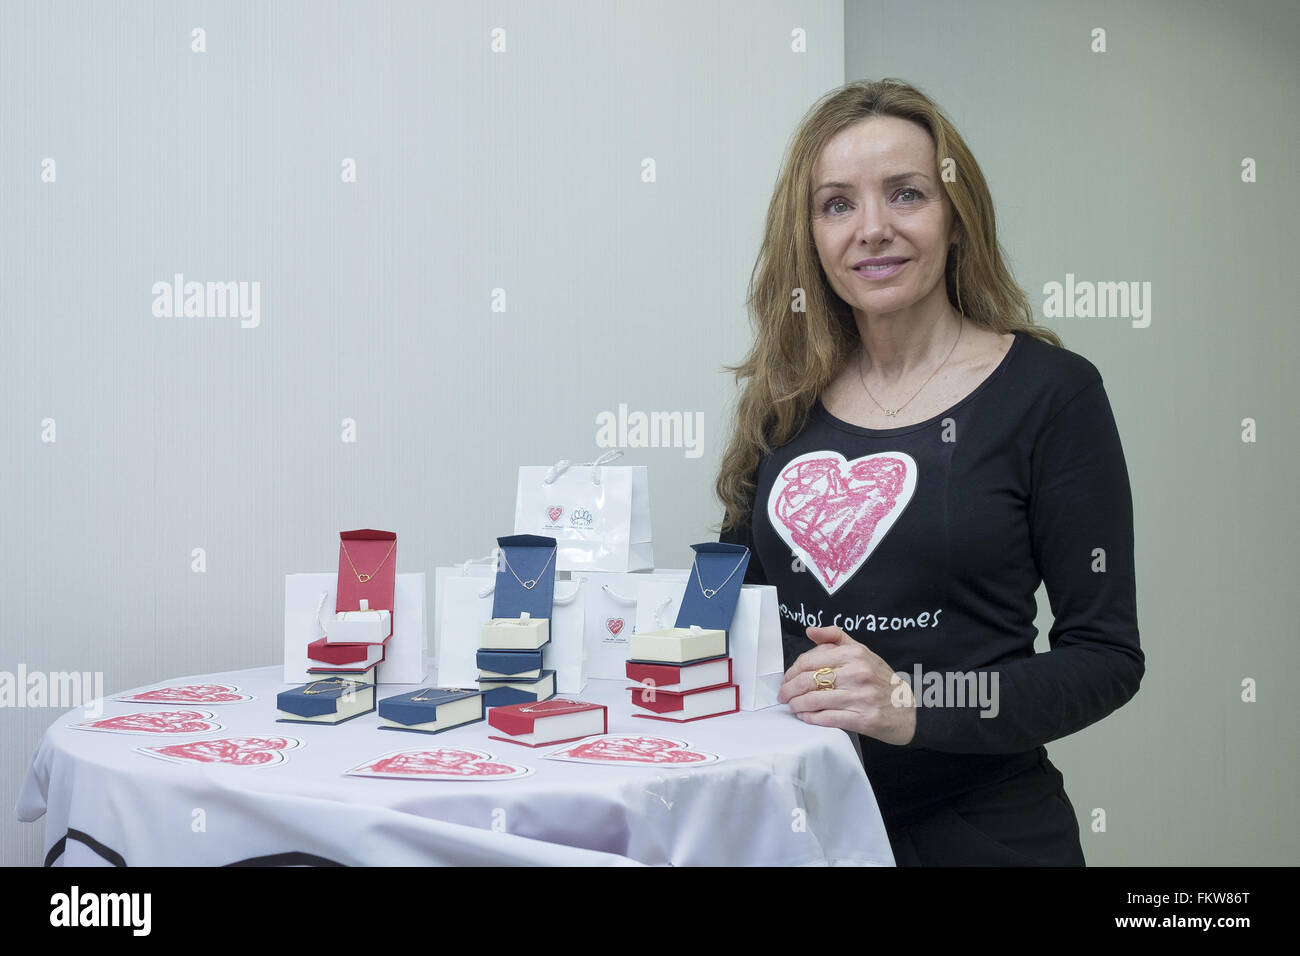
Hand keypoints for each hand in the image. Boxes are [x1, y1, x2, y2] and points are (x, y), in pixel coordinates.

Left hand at [778, 625, 915, 745]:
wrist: (910, 710)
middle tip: (783, 695)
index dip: (792, 671)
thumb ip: (836, 638)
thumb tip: (810, 630)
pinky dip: (811, 718)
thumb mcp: (863, 652)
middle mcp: (859, 673)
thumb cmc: (881, 681)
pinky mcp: (864, 719)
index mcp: (856, 654)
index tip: (787, 678)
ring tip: (792, 706)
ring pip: (815, 700)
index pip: (810, 660)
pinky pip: (827, 718)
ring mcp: (862, 697)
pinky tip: (805, 717)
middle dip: (789, 689)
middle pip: (809, 680)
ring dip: (797, 705)